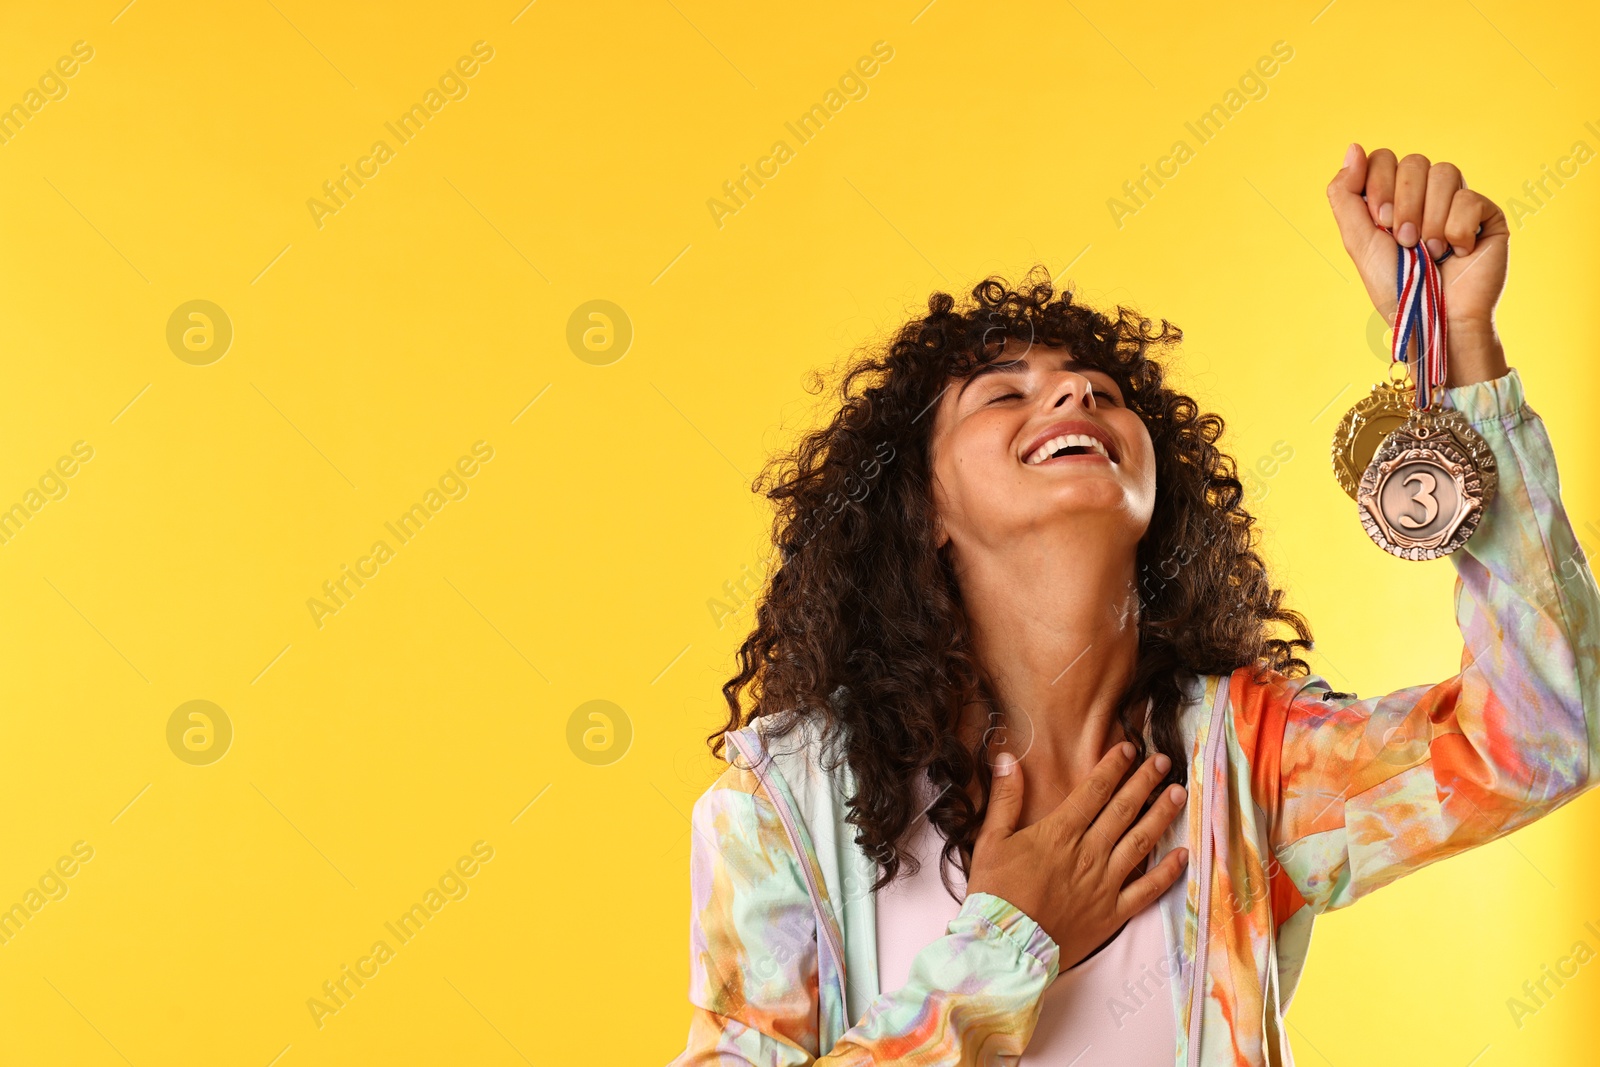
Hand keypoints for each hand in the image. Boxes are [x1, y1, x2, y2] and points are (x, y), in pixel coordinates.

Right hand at [965, 742, 1187, 968]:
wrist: (1006, 946)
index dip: (1112, 767)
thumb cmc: (995, 893)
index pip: (1094, 791)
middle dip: (1145, 782)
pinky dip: (1167, 873)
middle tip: (1163, 761)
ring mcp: (1105, 883)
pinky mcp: (1113, 913)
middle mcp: (1089, 853)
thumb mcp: (990, 840)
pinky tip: (1182, 856)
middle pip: (1123, 810)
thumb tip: (1007, 759)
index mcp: (1060, 833)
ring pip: (1140, 843)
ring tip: (1178, 794)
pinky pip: (1147, 890)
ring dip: (1161, 816)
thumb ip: (1004, 798)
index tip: (1129, 748)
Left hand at [1326, 143, 1509, 385]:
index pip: (1383, 157)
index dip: (1378, 185)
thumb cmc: (1395, 286)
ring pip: (1445, 172)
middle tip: (1404, 241)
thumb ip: (1346, 195)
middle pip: (1414, 161)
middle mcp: (1426, 194)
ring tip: (1429, 251)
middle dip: (1403, 205)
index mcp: (1394, 196)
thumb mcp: (1358, 241)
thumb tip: (1354, 146)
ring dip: (1429, 219)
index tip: (1378, 223)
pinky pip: (1470, 198)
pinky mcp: (1487, 214)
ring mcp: (1458, 201)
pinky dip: (1456, 231)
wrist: (1434, 318)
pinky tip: (1457, 253)